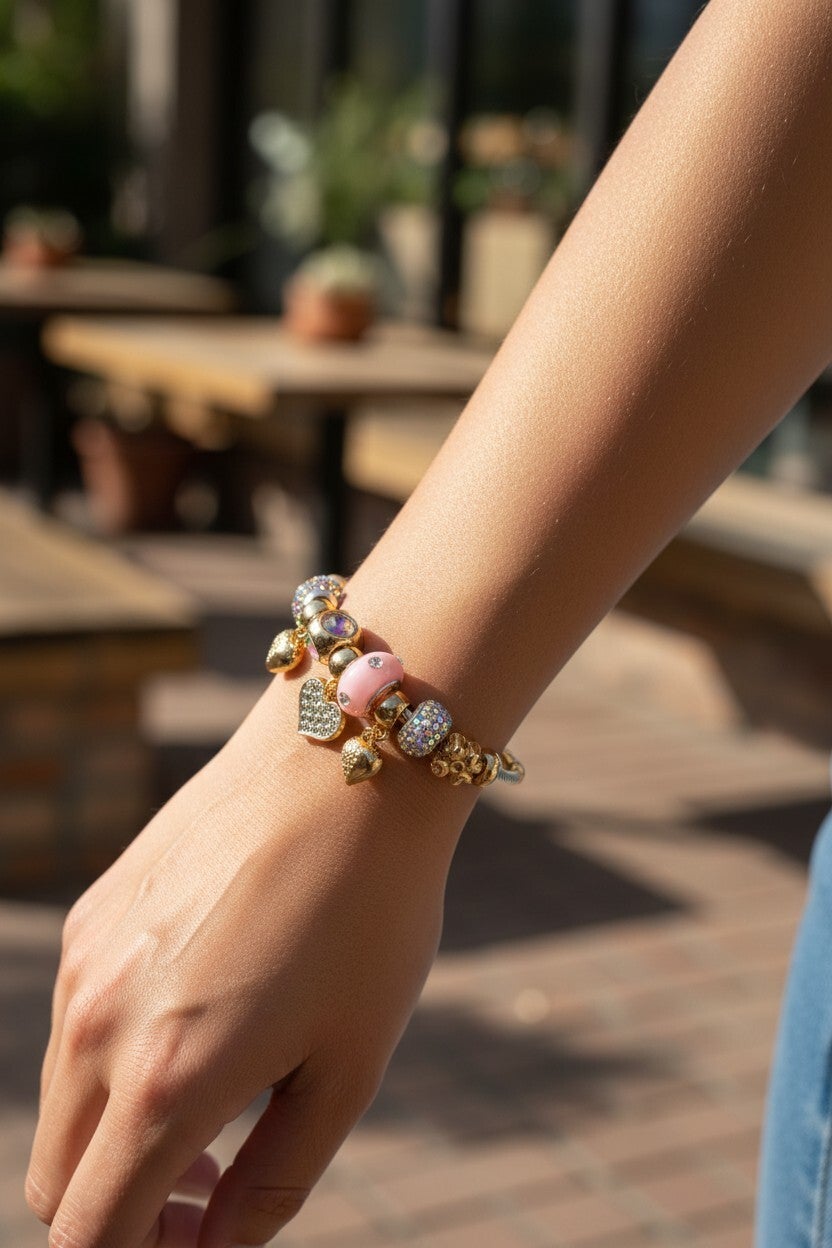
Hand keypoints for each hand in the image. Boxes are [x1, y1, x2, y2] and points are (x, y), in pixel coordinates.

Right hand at [26, 674, 473, 1247]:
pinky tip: (200, 1018)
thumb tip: (220, 1246)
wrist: (344, 762)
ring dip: (119, 1138)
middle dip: (123, 1214)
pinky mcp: (91, 914)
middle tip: (214, 1190)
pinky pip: (78, 1021)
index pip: (90, 1236)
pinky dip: (114, 1061)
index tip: (205, 1241)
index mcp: (165, 1080)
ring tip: (216, 1108)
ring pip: (63, 1104)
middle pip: (57, 1183)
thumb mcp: (348, 1063)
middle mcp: (98, 1024)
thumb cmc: (371, 914)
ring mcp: (83, 962)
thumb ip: (277, 1179)